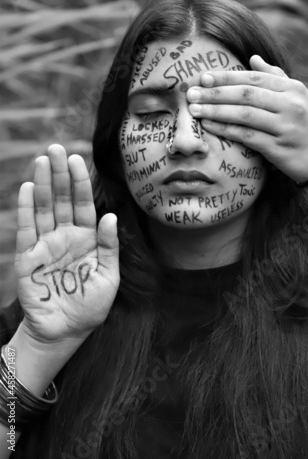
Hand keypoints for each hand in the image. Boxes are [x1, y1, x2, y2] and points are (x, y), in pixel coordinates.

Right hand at [14, 144, 119, 343]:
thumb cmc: (91, 304)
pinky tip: (27, 188)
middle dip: (58, 174)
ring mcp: (45, 245)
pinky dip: (26, 210)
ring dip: (42, 185)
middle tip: (55, 148)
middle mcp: (65, 236)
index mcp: (86, 238)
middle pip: (61, 200)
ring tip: (42, 160)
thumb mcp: (109, 276)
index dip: (79, 182)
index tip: (76, 159)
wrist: (66, 331)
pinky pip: (26, 230)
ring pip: (43, 209)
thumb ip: (109, 246)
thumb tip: (110, 215)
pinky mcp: (28, 258)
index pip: (82, 204)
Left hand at [187, 55, 307, 185]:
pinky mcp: (279, 148)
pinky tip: (210, 127)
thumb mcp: (297, 96)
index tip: (203, 78)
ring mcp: (284, 126)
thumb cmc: (306, 123)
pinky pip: (247, 136)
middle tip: (191, 93)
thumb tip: (252, 58)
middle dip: (215, 93)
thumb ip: (274, 76)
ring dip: (216, 111)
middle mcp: (289, 104)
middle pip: (245, 94)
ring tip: (195, 110)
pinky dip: (226, 130)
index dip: (226, 77)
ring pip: (244, 114)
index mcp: (292, 88)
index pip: (253, 78)